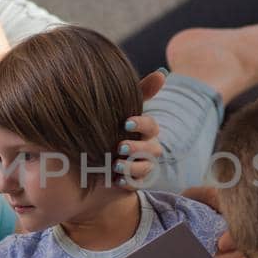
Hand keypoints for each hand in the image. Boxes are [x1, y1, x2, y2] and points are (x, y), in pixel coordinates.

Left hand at [114, 71, 168, 186]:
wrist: (95, 154)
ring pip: (146, 168)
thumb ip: (141, 92)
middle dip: (137, 148)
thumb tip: (162, 74)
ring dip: (133, 166)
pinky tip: (115, 180)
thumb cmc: (113, 126)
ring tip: (115, 164)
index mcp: (146, 130)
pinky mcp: (135, 182)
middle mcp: (149, 148)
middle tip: (120, 146)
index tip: (125, 122)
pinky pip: (136, 184)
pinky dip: (127, 182)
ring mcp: (143, 166)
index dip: (141, 123)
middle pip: (152, 149)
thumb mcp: (121, 108)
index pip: (151, 126)